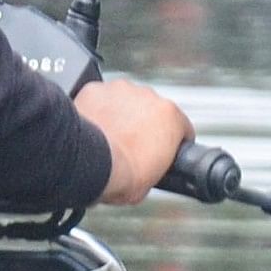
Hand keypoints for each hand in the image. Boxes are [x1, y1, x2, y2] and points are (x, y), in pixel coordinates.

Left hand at [74, 78, 192, 206]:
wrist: (88, 164)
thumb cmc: (121, 175)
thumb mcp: (153, 181)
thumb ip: (158, 164)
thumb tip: (150, 168)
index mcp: (170, 117)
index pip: (182, 127)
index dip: (172, 142)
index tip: (163, 150)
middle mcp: (149, 96)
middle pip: (152, 110)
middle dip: (144, 125)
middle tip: (131, 146)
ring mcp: (121, 90)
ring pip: (126, 100)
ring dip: (121, 114)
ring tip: (109, 138)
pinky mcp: (96, 89)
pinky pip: (100, 98)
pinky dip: (98, 109)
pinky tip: (93, 128)